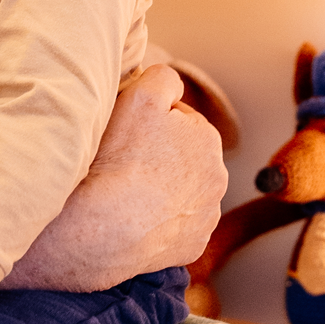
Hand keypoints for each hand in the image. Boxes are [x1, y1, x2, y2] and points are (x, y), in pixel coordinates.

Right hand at [6, 64, 224, 290]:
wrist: (107, 226)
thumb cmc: (122, 159)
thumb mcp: (140, 95)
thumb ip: (163, 78)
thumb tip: (172, 83)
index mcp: (207, 138)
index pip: (179, 121)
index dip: (150, 123)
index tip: (129, 133)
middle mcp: (217, 178)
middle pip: (183, 158)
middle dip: (160, 157)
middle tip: (126, 162)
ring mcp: (206, 215)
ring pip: (181, 193)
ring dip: (161, 190)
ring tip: (128, 193)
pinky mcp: (193, 245)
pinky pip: (175, 226)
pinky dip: (159, 222)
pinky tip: (135, 218)